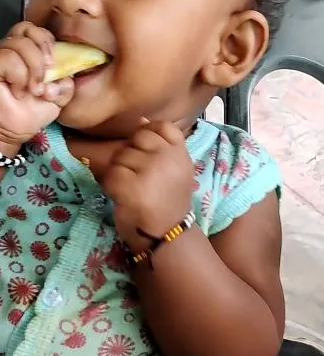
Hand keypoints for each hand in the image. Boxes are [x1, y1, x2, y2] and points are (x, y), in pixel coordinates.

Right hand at [0, 22, 73, 148]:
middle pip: (26, 28)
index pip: (35, 30)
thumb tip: (64, 75)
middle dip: (42, 52)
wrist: (13, 132)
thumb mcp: (58, 97)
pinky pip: (7, 58)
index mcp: (27, 53)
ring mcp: (0, 59)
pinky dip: (19, 75)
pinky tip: (19, 90)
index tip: (54, 64)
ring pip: (18, 43)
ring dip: (33, 69)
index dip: (47, 41)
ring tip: (32, 89)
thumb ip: (65, 83)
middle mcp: (10, 51)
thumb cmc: (29, 114)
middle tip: (45, 75)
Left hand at [102, 120, 194, 250]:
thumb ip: (160, 144)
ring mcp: (151, 172)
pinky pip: (111, 174)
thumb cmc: (166, 201)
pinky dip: (111, 186)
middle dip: (132, 156)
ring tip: (132, 190)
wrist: (167, 236)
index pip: (162, 127)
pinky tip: (122, 197)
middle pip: (137, 138)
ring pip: (121, 156)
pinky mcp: (132, 188)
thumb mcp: (173, 169)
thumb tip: (141, 119)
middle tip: (139, 178)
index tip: (149, 159)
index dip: (149, 137)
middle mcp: (169, 159)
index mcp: (181, 153)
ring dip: (120, 172)